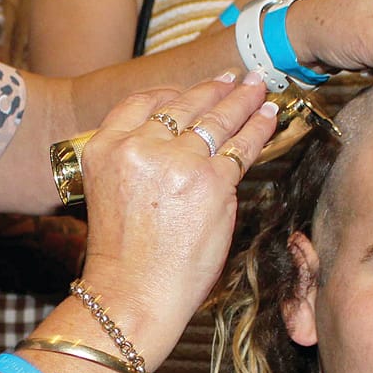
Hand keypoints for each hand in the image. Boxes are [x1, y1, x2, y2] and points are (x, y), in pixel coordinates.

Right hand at [77, 72, 278, 362]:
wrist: (133, 294)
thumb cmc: (125, 257)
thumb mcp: (110, 193)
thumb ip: (136, 161)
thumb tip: (183, 140)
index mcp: (105, 148)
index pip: (140, 103)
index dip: (172, 91)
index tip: (192, 88)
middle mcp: (138, 148)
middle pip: (183, 105)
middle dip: (214, 89)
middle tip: (234, 78)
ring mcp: (176, 162)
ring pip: (216, 120)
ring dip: (242, 100)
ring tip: (258, 87)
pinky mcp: (211, 182)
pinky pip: (241, 146)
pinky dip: (259, 128)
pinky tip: (268, 116)